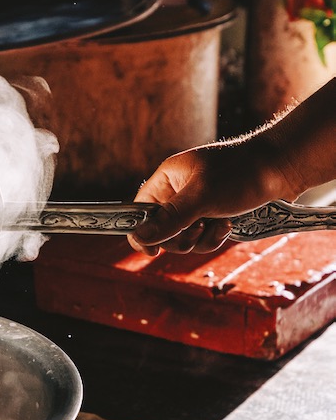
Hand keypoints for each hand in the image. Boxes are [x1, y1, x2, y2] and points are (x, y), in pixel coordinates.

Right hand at [127, 140, 287, 255]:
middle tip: (197, 230)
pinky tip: (229, 225)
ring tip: (221, 223)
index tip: (151, 251)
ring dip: (202, 238)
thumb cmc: (240, 172)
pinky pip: (204, 239)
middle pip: (162, 231)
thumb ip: (170, 219)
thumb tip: (139, 238)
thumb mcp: (202, 196)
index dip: (142, 231)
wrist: (281, 168)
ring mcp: (197, 206)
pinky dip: (214, 237)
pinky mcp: (215, 216)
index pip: (141, 210)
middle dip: (181, 237)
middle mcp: (178, 193)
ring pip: (185, 239)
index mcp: (167, 179)